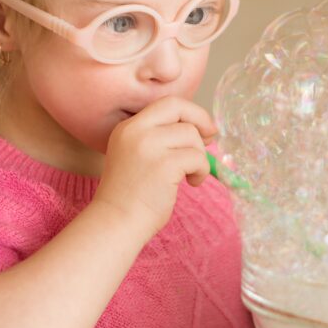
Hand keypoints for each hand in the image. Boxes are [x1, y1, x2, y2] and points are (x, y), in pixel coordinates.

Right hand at [94, 97, 217, 238]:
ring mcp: (148, 146)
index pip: (166, 104)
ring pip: (191, 135)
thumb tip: (200, 129)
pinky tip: (192, 183)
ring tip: (191, 176)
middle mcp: (135, 131)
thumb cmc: (131, 197)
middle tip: (211, 138)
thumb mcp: (137, 157)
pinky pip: (197, 158)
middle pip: (178, 107)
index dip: (189, 112)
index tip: (202, 128)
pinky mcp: (163, 164)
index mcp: (128, 128)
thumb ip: (159, 139)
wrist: (116, 223)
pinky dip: (201, 170)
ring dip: (200, 156)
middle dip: (201, 119)